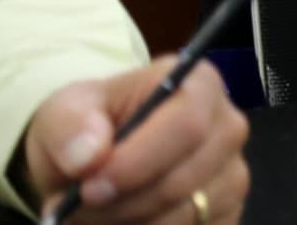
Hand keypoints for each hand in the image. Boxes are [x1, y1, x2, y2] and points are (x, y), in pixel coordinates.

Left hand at [22, 56, 249, 222]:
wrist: (92, 163)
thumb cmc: (87, 128)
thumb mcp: (63, 112)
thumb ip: (70, 125)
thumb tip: (88, 157)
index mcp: (199, 84)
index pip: (187, 126)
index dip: (138, 163)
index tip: (89, 188)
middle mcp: (228, 129)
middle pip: (183, 181)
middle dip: (123, 205)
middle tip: (76, 209)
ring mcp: (233, 176)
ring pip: (184, 218)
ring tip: (93, 215)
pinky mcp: (227, 216)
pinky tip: (122, 224)